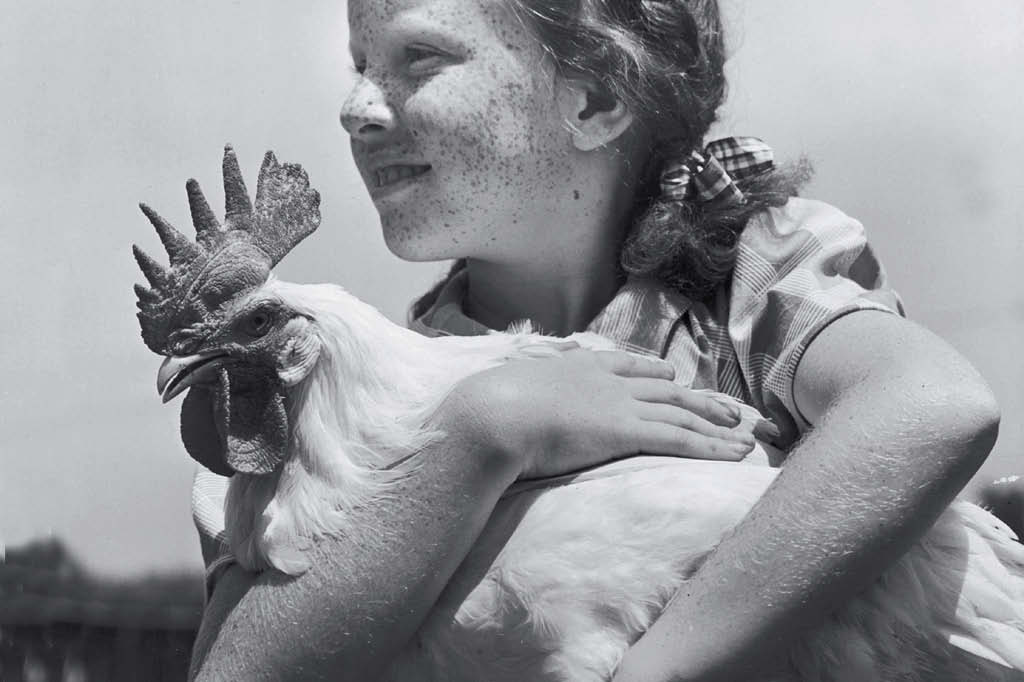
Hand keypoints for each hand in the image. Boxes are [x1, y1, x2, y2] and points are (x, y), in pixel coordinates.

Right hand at [443, 349, 756, 479]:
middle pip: (668, 390)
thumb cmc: (490, 403)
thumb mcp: (507, 381)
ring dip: (718, 425)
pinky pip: (682, 441)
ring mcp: (621, 405)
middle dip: (702, 399)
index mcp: (580, 367)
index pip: (629, 366)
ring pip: (683, 415)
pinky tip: (735, 454)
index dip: (656, 373)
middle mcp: (608, 382)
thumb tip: (513, 378)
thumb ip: (522, 378)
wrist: (493, 412)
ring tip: (746, 435)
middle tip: (732, 409)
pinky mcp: (628, 433)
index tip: (675, 377)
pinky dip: (713, 447)